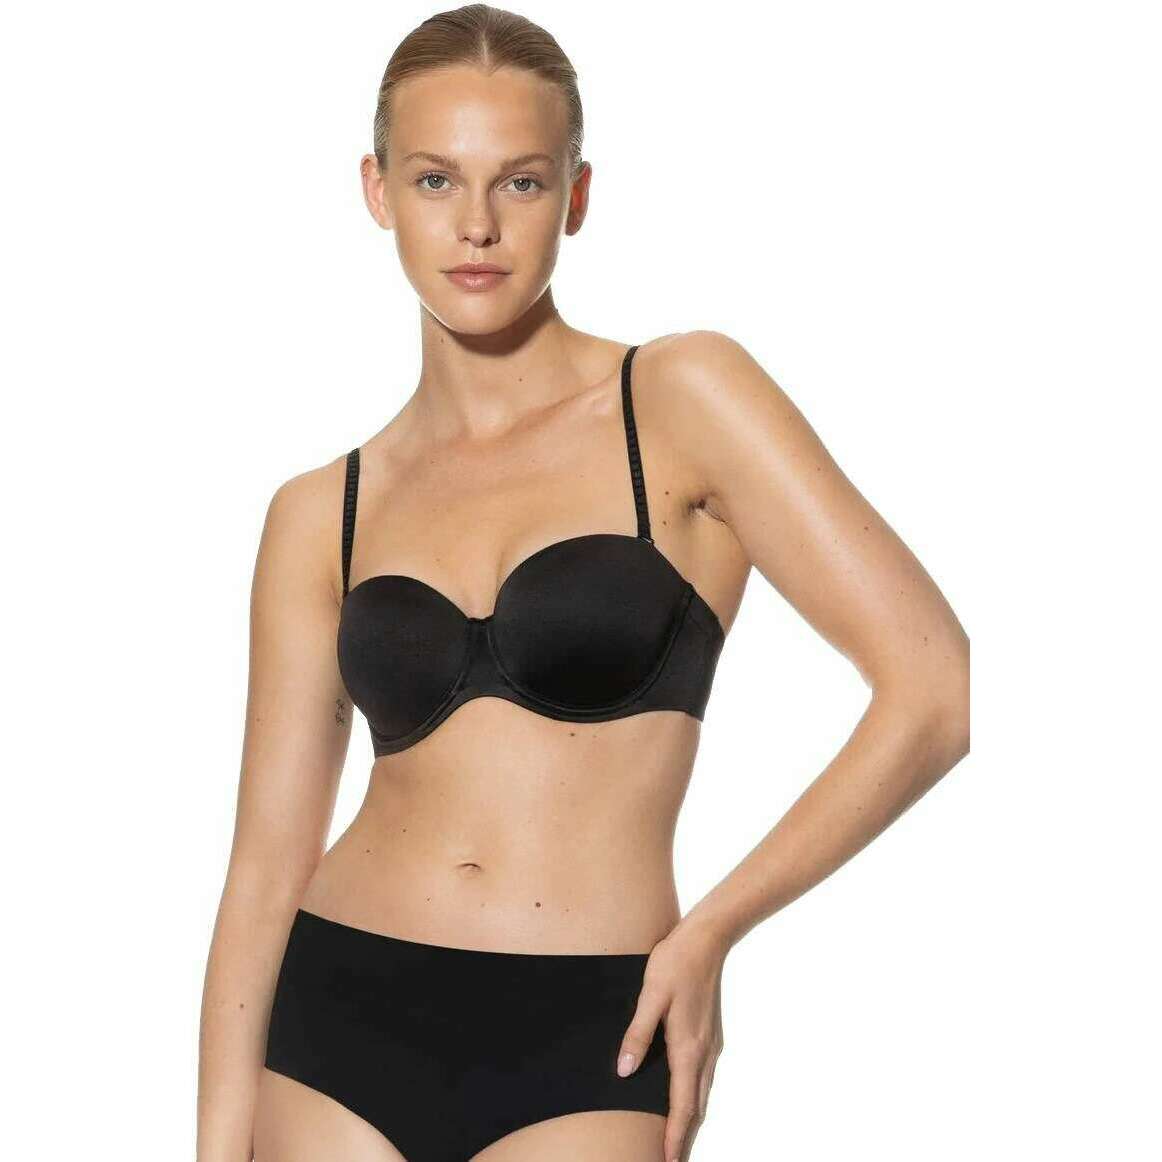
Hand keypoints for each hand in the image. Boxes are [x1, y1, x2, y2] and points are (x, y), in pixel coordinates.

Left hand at [616, 918, 728, 1161]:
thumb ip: (637, 1034)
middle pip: (695, 1106)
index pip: (682, 1105)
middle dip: (684, 1135)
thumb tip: (624, 1071)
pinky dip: (695, 1097)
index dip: (675, 1136)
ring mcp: (710, 1043)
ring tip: (678, 1138)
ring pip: (702, 1093)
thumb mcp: (650, 996)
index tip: (669, 1160)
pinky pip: (703, 1077)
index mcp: (688, 1048)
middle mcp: (704, 1052)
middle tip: (672, 1158)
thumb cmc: (675, 963)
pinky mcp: (710, 1034)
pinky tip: (685, 1098)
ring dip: (690, 1118)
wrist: (707, 939)